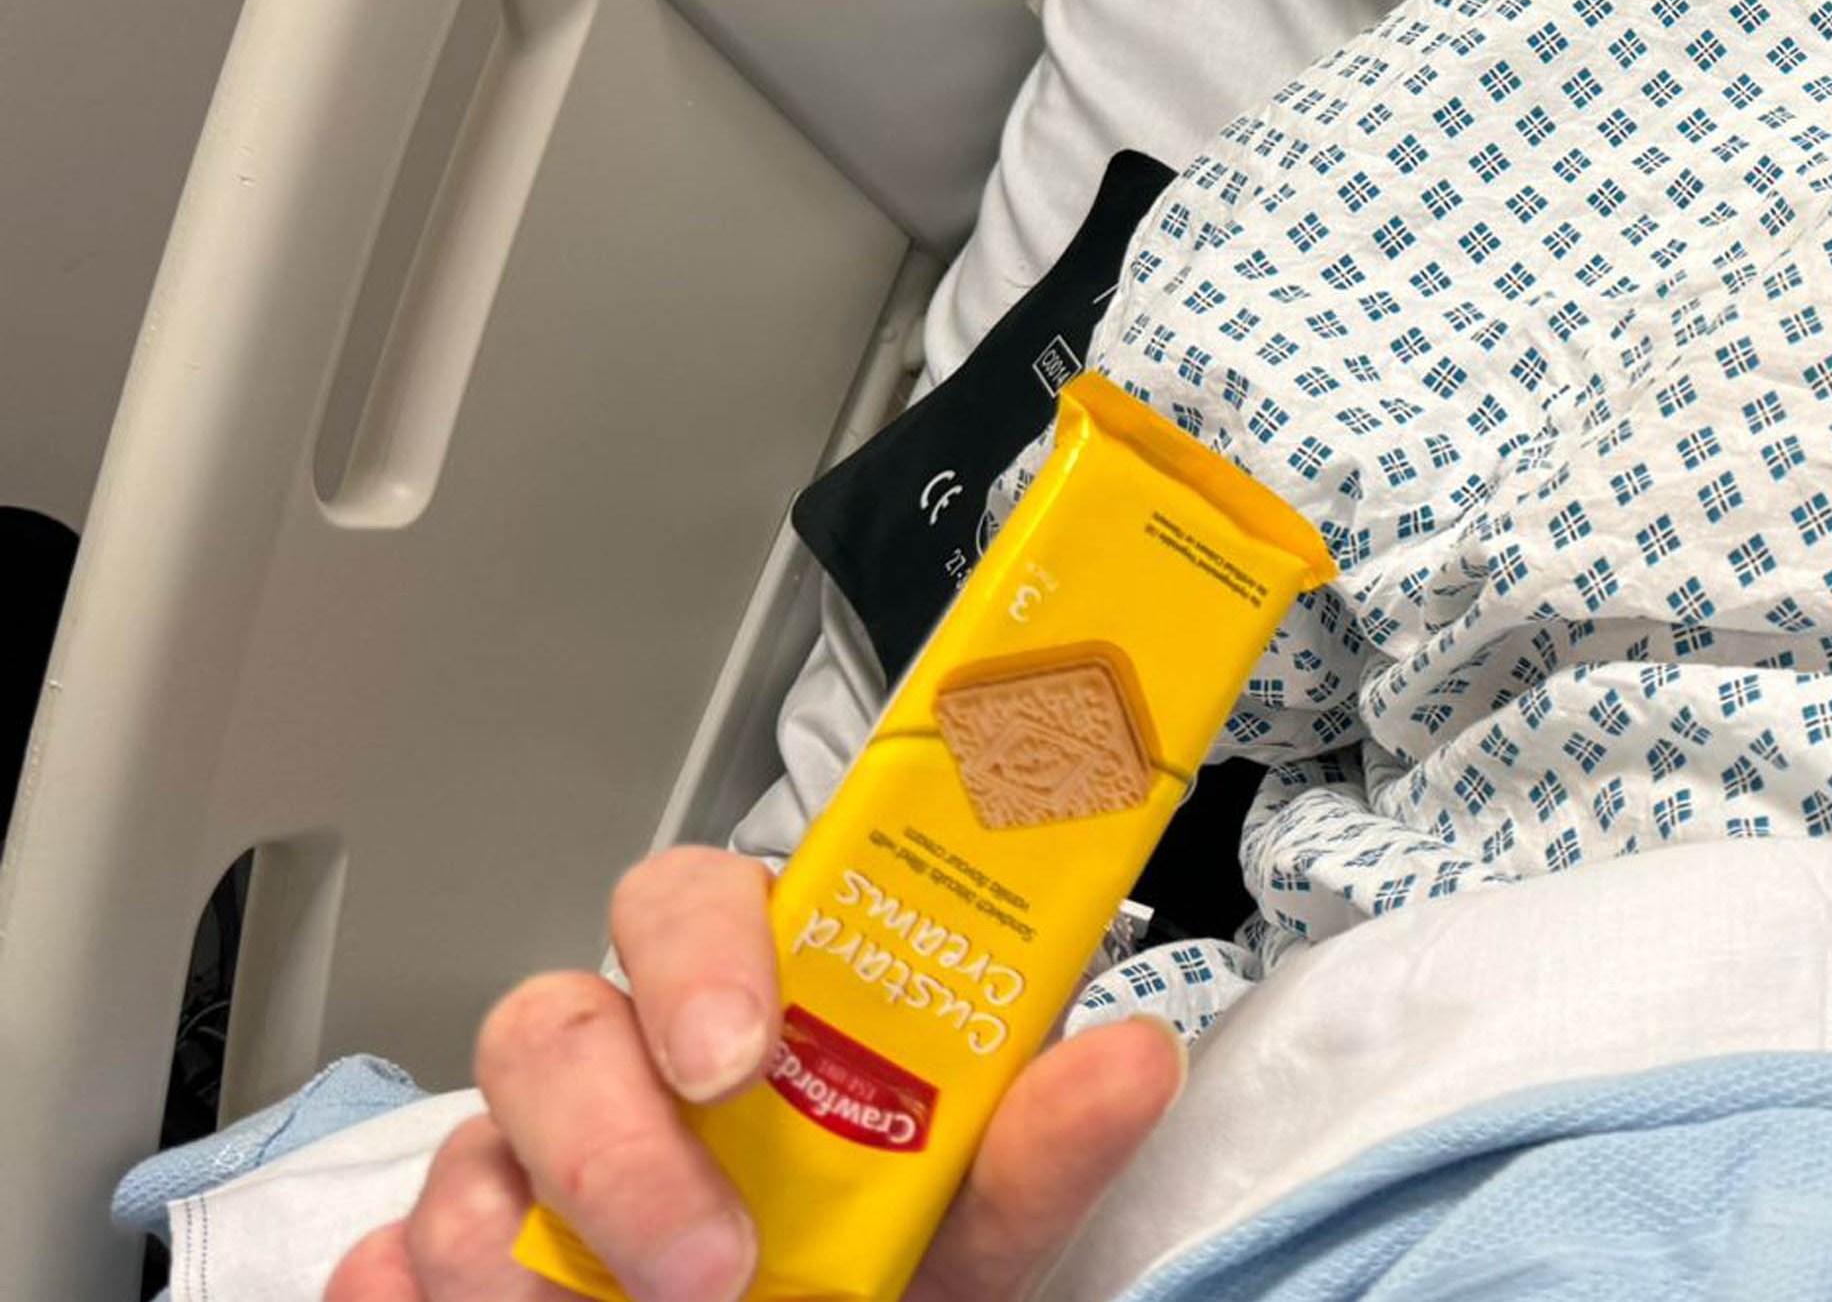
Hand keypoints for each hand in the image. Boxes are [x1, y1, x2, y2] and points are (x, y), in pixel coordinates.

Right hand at [330, 846, 1183, 1301]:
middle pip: (543, 1026)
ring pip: (453, 1165)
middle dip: (611, 1150)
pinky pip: (370, 1273)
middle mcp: (610, 1065)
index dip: (699, 952)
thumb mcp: (968, 1234)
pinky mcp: (419, 1269)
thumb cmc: (876, 1282)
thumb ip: (1037, 1153)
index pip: (681, 896)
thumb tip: (1134, 1059)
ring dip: (524, 1263)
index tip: (741, 1053)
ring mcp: (501, 1167)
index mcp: (742, 1007)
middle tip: (704, 1270)